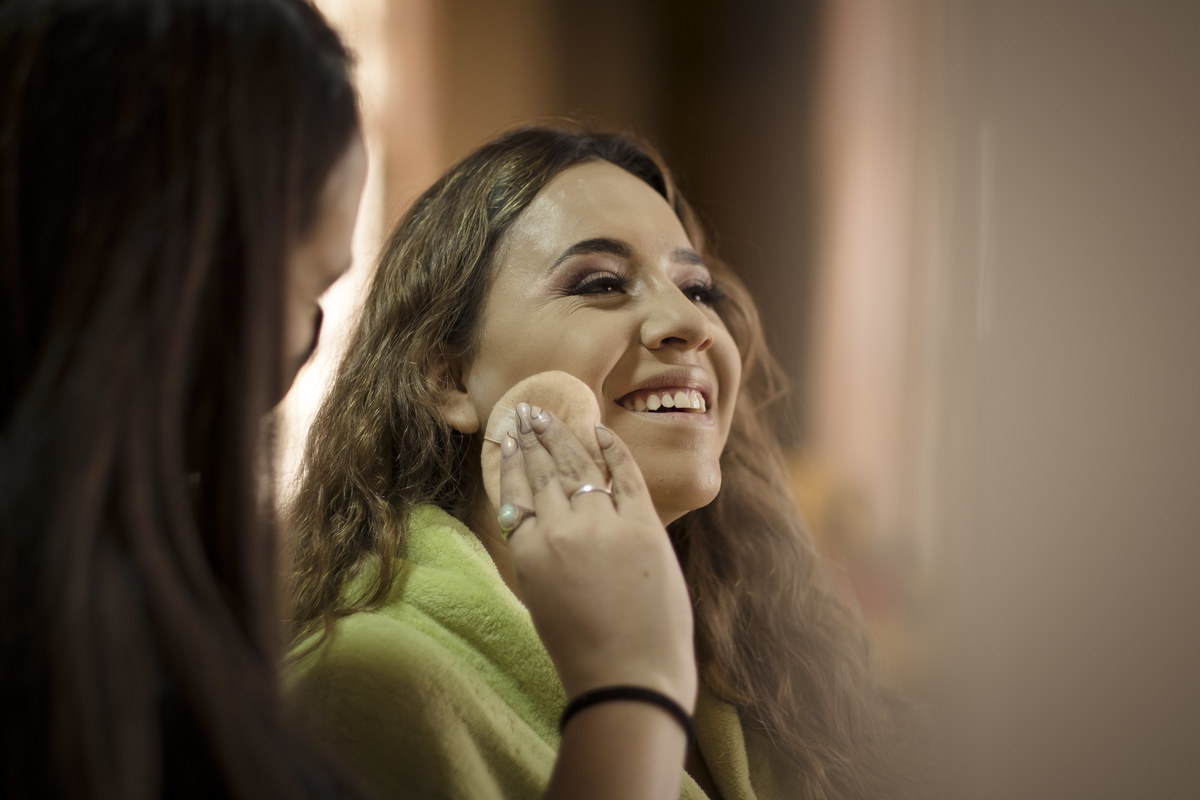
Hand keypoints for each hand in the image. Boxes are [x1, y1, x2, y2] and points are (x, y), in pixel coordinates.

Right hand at [499, 402, 696, 711]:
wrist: (630, 676)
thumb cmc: (584, 651)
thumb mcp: (542, 599)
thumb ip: (541, 554)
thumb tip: (547, 519)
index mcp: (529, 553)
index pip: (514, 492)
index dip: (510, 460)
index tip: (506, 437)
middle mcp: (560, 530)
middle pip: (542, 471)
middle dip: (532, 437)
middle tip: (526, 411)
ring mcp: (602, 524)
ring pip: (576, 466)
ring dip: (561, 436)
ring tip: (549, 415)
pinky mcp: (642, 525)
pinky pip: (624, 474)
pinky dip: (612, 449)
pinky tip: (599, 430)